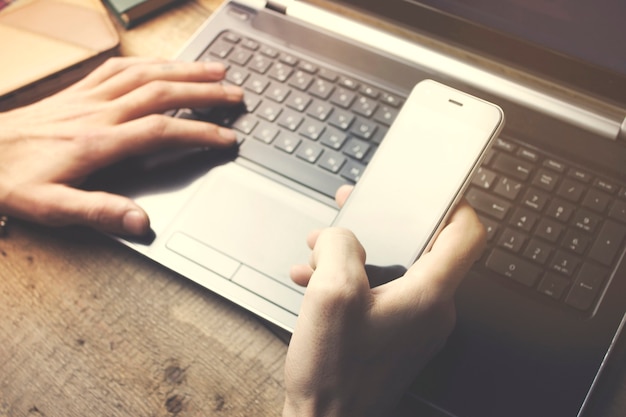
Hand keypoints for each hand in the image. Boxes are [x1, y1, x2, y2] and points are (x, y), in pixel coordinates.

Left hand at [0, 57, 242, 234]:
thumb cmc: (11, 180)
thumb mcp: (51, 208)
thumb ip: (98, 212)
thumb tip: (141, 221)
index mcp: (98, 142)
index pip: (161, 130)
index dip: (199, 131)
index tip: (227, 137)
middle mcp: (98, 113)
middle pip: (162, 91)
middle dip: (204, 90)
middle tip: (236, 93)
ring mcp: (88, 98)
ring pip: (145, 73)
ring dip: (184, 68)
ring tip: (215, 68)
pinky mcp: (78, 92)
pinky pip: (119, 68)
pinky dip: (148, 62)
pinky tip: (162, 63)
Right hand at [283, 186, 485, 416]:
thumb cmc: (334, 373)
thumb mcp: (330, 294)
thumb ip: (339, 248)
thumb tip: (340, 237)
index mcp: (428, 295)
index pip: (466, 235)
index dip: (454, 203)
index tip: (433, 190)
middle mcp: (430, 309)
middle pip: (422, 246)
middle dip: (382, 223)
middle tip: (354, 211)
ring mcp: (413, 324)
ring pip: (393, 269)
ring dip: (355, 254)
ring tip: (319, 252)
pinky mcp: (394, 334)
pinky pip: (379, 292)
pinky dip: (351, 280)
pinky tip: (315, 281)